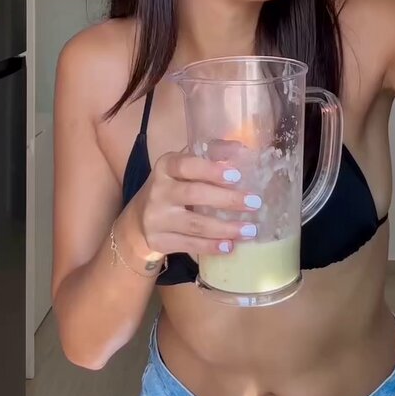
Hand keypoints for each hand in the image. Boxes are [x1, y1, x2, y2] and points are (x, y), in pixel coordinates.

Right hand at [134, 151, 259, 258]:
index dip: (211, 170)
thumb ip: (212, 155)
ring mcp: (156, 218)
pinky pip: (189, 245)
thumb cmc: (173, 186)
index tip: (236, 175)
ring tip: (250, 230)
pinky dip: (211, 246)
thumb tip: (241, 149)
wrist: (139, 218)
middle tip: (255, 203)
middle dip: (227, 200)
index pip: (187, 165)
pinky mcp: (158, 241)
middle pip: (194, 194)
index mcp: (166, 166)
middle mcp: (158, 191)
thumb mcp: (185, 167)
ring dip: (225, 228)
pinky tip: (230, 246)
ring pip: (195, 224)